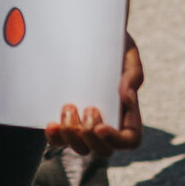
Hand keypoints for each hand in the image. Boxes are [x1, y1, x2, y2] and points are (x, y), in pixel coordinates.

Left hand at [47, 33, 143, 155]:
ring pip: (80, 148)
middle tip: (88, 108)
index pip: (129, 140)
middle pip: (103, 151)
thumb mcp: (127, 54)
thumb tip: (127, 97)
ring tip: (68, 107)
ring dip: (72, 135)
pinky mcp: (67, 121)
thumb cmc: (114, 46)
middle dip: (90, 136)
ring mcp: (86, 125)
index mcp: (128, 114)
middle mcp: (108, 124)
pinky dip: (55, 137)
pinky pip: (59, 141)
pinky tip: (51, 124)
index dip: (115, 140)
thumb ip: (133, 75)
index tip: (100, 127)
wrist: (87, 35)